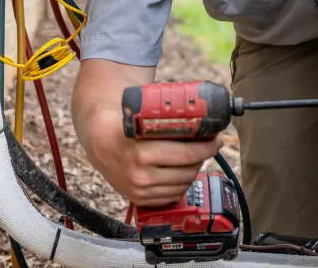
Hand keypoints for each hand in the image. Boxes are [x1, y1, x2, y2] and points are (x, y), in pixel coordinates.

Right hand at [69, 59, 221, 206]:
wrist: (100, 142)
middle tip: (209, 146)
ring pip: (182, 185)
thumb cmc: (125, 126)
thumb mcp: (144, 118)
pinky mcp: (139, 200)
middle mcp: (140, 174)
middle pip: (188, 170)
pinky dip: (180, 185)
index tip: (216, 140)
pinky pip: (171, 196)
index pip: (187, 154)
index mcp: (142, 152)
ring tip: (195, 158)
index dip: (207, 147)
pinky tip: (182, 172)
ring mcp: (139, 190)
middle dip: (203, 158)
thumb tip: (203, 118)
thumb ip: (168, 121)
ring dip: (193, 171)